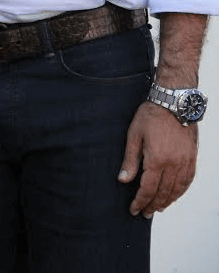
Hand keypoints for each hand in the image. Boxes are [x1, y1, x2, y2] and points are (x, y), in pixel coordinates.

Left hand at [118, 101, 197, 217]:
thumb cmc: (151, 115)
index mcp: (157, 160)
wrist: (174, 102)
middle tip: (145, 213)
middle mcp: (173, 164)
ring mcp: (185, 162)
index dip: (140, 201)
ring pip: (177, 190)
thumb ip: (130, 160)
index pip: (148, 189)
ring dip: (167, 201)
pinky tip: (174, 195)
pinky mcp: (192, 157)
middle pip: (163, 193)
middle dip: (152, 205)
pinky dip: (180, 191)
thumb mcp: (134, 135)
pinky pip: (188, 181)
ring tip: (158, 207)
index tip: (134, 210)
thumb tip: (123, 180)